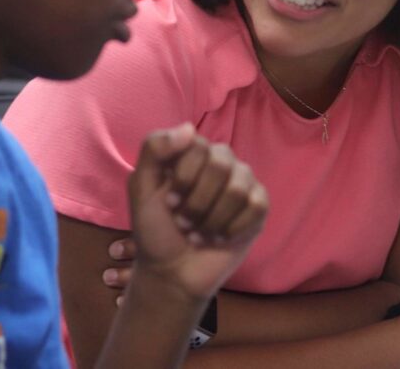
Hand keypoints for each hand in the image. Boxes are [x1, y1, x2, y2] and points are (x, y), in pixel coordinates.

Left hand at [126, 123, 268, 302]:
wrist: (172, 272)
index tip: (168, 202)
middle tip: (183, 222)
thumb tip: (189, 127)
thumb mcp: (141, 188)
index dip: (183, 178)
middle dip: (197, 203)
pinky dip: (232, 229)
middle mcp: (221, 161)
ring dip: (212, 220)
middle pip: (220, 166)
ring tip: (199, 232)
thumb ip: (154, 150)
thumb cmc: (154, 230)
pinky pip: (256, 206)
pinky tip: (220, 237)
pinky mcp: (258, 206)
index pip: (197, 146)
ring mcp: (242, 182)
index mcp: (192, 152)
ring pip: (238, 189)